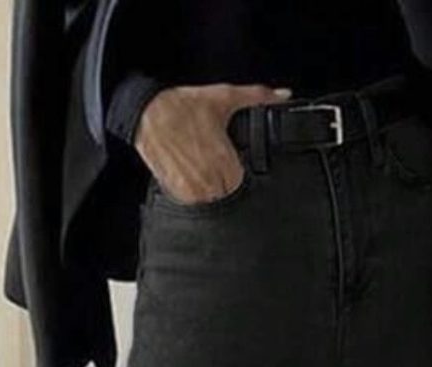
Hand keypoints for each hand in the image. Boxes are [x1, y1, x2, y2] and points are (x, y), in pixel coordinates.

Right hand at [136, 83, 291, 203]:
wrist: (148, 114)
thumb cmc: (184, 106)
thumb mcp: (224, 97)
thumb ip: (258, 97)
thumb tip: (283, 95)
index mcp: (226, 164)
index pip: (247, 189)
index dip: (245, 180)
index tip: (238, 170)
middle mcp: (211, 183)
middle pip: (231, 199)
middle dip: (229, 187)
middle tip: (220, 169)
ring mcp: (193, 193)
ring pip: (213, 205)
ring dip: (213, 194)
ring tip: (205, 173)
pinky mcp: (178, 196)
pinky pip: (195, 205)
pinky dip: (196, 195)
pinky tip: (193, 177)